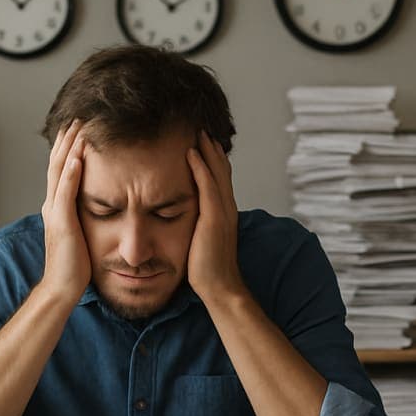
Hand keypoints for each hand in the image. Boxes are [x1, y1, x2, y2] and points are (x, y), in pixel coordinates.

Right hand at [39, 120, 90, 302]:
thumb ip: (83, 216)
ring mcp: (55, 211)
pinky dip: (70, 173)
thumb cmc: (75, 264)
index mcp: (57, 206)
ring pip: (59, 171)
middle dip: (67, 139)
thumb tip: (97, 204)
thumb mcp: (81, 232)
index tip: (79, 127)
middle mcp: (52, 204)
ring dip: (68, 148)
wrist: (62, 286)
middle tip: (78, 117)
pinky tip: (78, 158)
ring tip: (78, 127)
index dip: (68, 147)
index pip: (61, 168)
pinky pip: (66, 192)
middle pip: (57, 162)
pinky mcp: (62, 222)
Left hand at [186, 130, 244, 300]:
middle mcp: (227, 209)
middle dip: (212, 149)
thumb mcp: (203, 241)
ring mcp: (223, 213)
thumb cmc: (208, 270)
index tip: (203, 142)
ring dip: (207, 150)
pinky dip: (200, 167)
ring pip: (216, 173)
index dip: (213, 160)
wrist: (220, 288)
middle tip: (201, 127)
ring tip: (197, 131)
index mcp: (225, 213)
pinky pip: (208, 186)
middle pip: (221, 170)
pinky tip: (191, 153)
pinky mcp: (214, 219)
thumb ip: (200, 226)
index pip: (220, 179)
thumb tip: (188, 220)